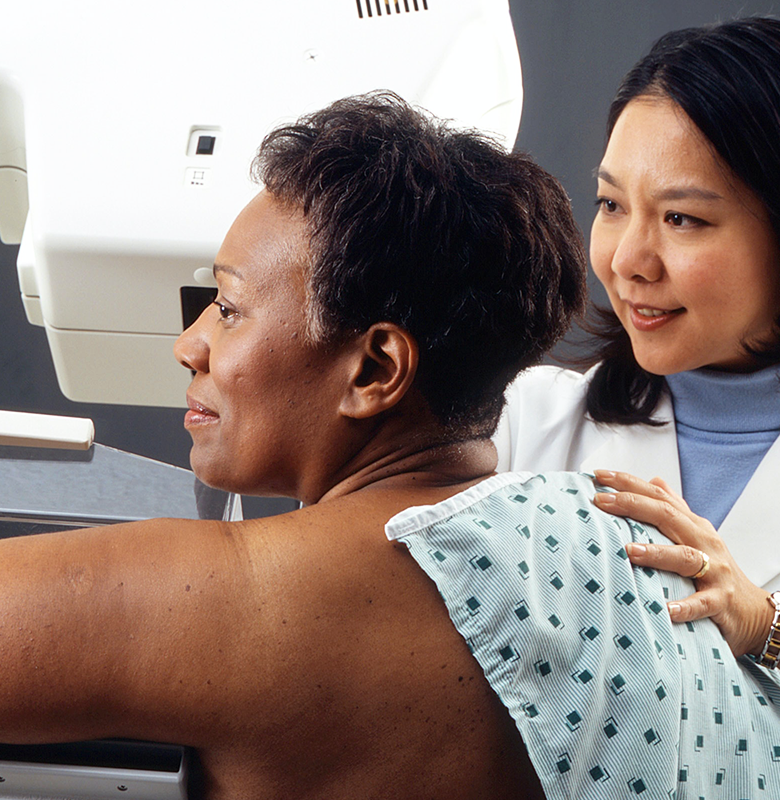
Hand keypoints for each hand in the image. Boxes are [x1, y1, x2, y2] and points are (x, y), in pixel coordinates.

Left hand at [592, 469, 772, 658]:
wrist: (753, 610)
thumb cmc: (716, 569)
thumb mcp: (695, 534)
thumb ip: (674, 508)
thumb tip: (654, 480)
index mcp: (692, 524)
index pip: (658, 496)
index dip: (629, 483)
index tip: (598, 475)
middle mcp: (704, 541)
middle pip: (667, 516)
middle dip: (632, 505)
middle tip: (600, 501)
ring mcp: (714, 570)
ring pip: (685, 556)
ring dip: (656, 553)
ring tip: (629, 551)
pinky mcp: (720, 601)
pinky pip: (702, 603)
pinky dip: (685, 606)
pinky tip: (666, 609)